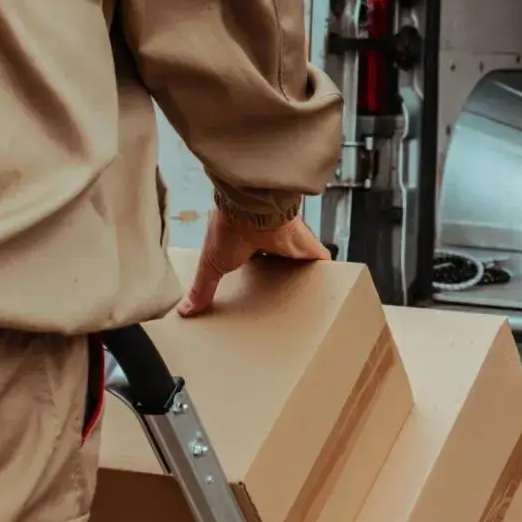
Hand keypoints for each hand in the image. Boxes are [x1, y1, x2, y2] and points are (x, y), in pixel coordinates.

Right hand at [177, 210, 329, 316]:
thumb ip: (203, 288)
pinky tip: (336, 286)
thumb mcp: (212, 264)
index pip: (256, 260)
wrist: (251, 211)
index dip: (258, 273)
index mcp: (250, 243)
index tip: (259, 289)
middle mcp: (274, 242)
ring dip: (307, 276)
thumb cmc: (228, 229)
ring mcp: (293, 244)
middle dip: (285, 277)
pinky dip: (331, 272)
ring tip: (311, 297)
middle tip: (288, 299)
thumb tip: (185, 310)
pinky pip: (324, 260)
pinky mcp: (309, 247)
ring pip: (303, 263)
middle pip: (282, 263)